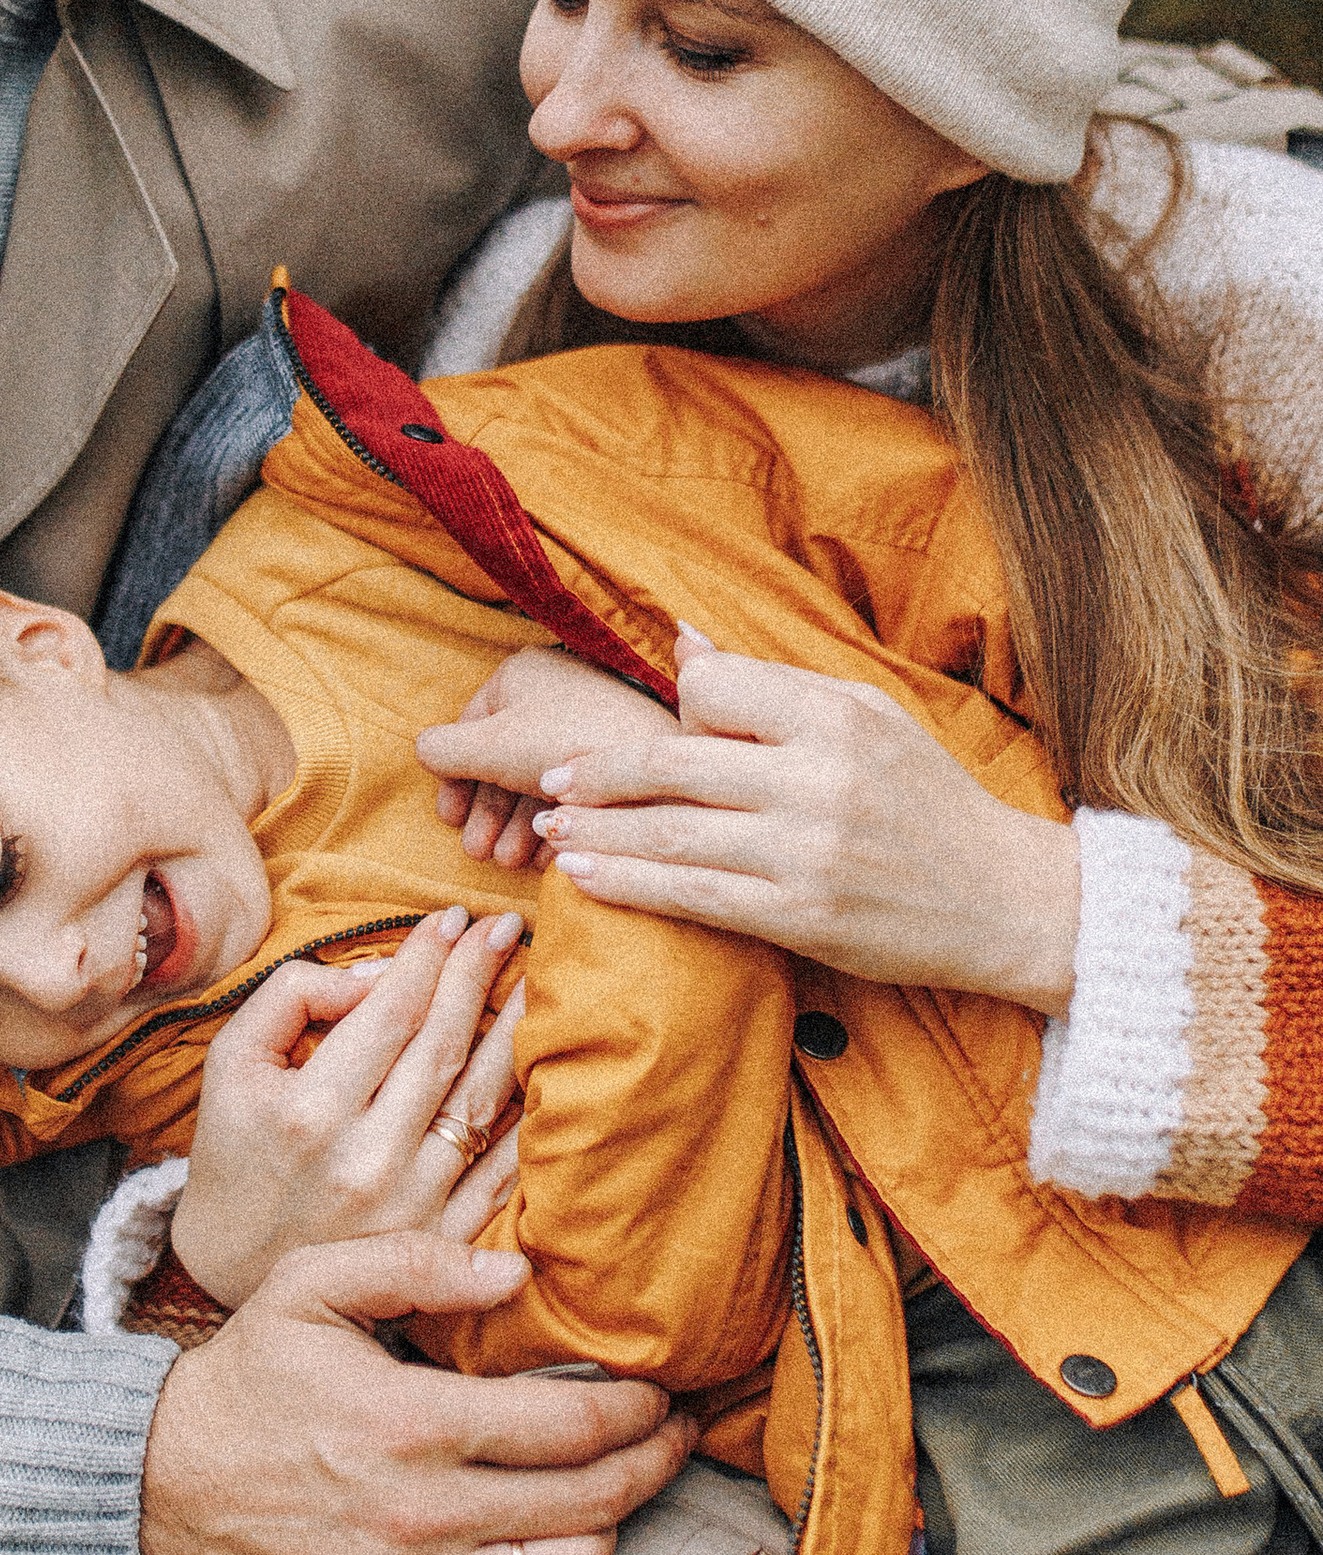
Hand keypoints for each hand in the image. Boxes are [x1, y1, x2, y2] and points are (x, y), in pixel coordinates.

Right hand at [138, 1229, 696, 1554]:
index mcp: (412, 1422)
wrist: (163, 1484)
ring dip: (626, 1529)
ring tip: (637, 1488)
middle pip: (588, 1496)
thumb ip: (416, 1263)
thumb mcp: (311, 1285)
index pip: (568, 1424)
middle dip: (650, 1458)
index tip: (654, 1386)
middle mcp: (426, 1515)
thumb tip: (518, 1275)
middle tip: (672, 1429)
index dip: (633, 1405)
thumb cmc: (248, 1376)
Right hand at [172, 908, 525, 1304]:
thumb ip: (292, 997)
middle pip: (440, 1046)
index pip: (390, 1012)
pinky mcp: (439, 1238)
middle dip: (476, 974)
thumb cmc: (235, 1149)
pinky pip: (501, 1170)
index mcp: (310, 1111)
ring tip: (538, 980)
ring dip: (515, 1032)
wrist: (234, 1265)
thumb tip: (376, 977)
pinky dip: (526, 1117)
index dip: (427, 957)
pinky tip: (542, 1068)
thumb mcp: (232, 1061)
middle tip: (503, 926)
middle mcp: (365, 1159)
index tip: (450, 918)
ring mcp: (410, 1204)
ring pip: (479, 1100)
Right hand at [421, 645, 683, 868]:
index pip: (471, 725)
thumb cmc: (566, 748)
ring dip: (517, 826)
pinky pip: (577, 789)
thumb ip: (442, 750)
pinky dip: (557, 823)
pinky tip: (549, 856)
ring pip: (539, 778)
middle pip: (505, 759)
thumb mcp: (488, 747)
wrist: (659, 769)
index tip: (449, 821)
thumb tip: (424, 753)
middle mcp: (557, 693)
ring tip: (510, 862)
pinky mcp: (620, 755)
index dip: (454, 777)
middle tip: (479, 855)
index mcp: (522, 674)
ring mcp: (590, 723)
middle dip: (488, 814)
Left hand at [424, 626, 1080, 1011]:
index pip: (712, 689)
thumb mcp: (868, 717)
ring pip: (668, 834)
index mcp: (833, 715)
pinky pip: (691, 896)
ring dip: (594, 832)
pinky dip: (627, 885)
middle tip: (552, 777)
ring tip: (547, 829)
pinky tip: (585, 878)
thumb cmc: (928, 802)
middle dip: (596, 771)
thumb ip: (772, 682)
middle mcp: (817, 778)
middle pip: (671, 761)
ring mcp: (806, 851)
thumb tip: (681, 638)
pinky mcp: (799, 915)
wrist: (1007, 901)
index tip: (648, 731)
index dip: (674, 707)